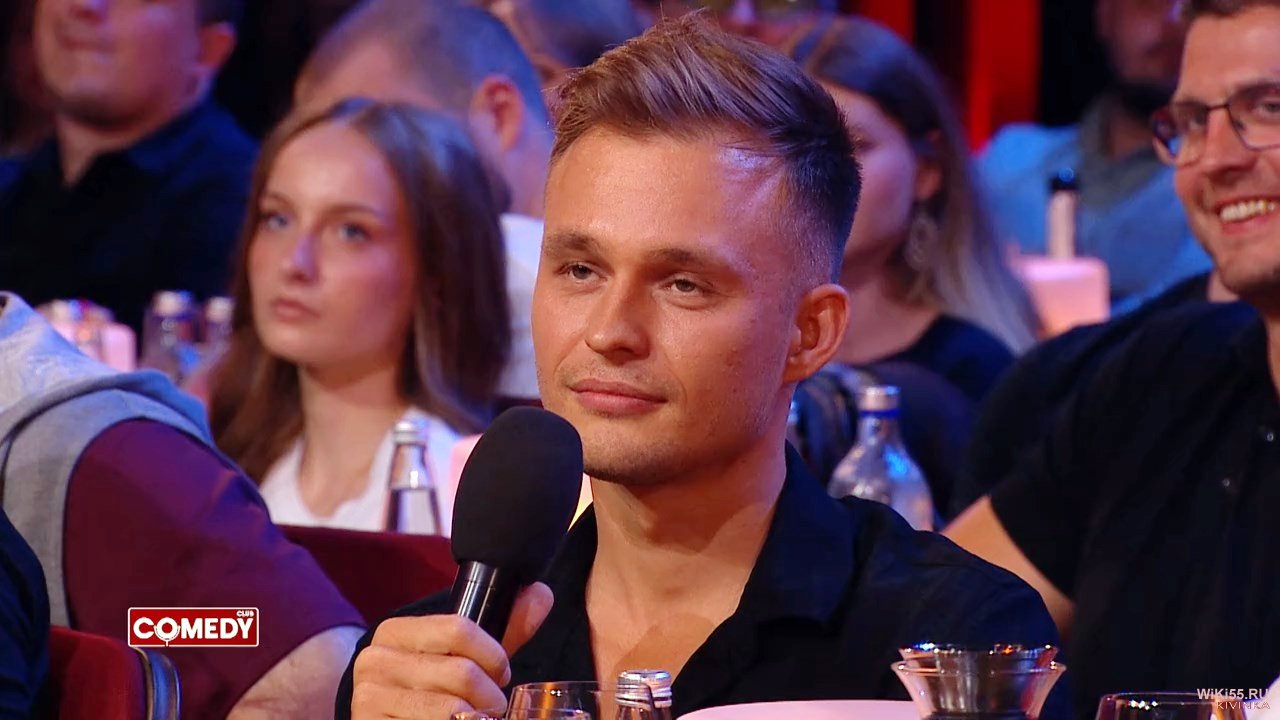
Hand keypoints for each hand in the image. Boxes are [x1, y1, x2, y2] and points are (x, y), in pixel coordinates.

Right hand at [351, 582, 553, 719]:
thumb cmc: (430, 693)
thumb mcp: (462, 659)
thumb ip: (503, 631)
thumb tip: (542, 593)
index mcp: (395, 632)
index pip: (459, 629)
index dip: (493, 655)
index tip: (501, 673)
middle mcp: (375, 661)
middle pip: (462, 672)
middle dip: (490, 696)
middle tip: (491, 707)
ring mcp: (369, 699)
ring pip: (453, 708)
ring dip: (477, 719)